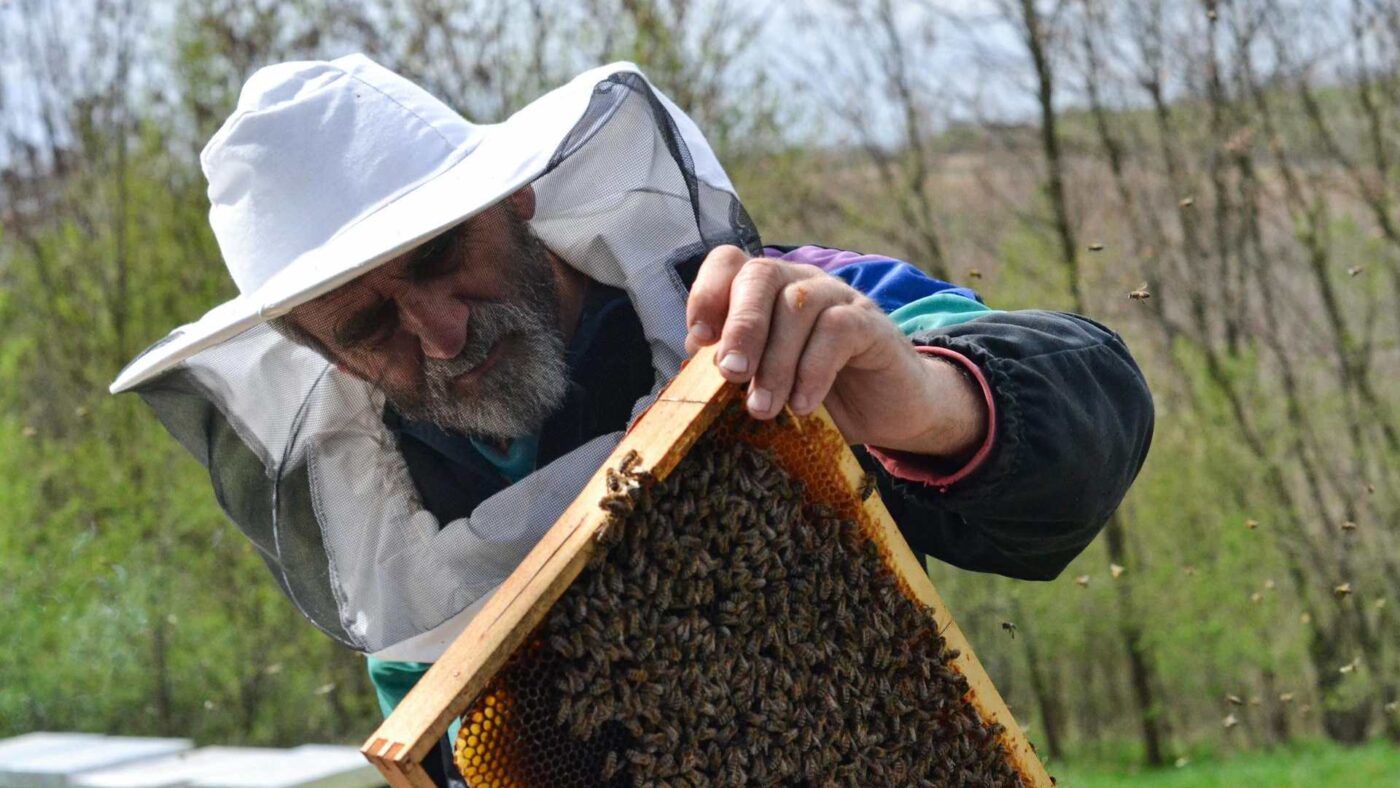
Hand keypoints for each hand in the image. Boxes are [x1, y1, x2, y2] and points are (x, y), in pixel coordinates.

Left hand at [684, 246, 986, 458]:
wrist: (889, 410)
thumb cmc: (816, 395)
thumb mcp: (766, 384)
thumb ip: (734, 370)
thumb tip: (690, 369)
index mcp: (765, 291)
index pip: (728, 263)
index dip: (707, 293)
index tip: (696, 340)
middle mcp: (798, 282)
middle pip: (759, 276)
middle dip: (740, 327)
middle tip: (730, 374)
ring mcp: (837, 297)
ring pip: (796, 305)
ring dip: (774, 361)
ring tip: (763, 408)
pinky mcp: (870, 322)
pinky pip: (838, 330)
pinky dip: (814, 369)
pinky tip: (803, 404)